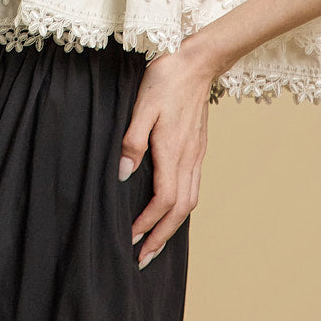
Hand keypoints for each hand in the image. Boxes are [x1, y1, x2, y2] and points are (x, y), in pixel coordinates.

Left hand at [118, 38, 214, 268]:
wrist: (197, 61)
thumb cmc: (166, 79)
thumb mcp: (140, 106)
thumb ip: (131, 141)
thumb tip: (122, 175)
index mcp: (172, 150)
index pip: (163, 200)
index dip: (147, 223)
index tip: (130, 238)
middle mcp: (188, 158)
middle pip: (180, 210)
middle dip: (161, 237)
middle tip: (142, 259)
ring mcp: (196, 155)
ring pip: (189, 202)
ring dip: (172, 227)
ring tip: (155, 244)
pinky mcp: (198, 149)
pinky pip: (193, 188)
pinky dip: (181, 209)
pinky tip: (170, 213)